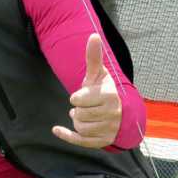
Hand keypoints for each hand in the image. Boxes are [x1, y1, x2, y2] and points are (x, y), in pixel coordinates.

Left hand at [53, 34, 120, 148]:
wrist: (121, 112)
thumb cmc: (104, 90)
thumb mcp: (99, 74)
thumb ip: (93, 57)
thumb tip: (93, 35)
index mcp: (109, 96)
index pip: (78, 99)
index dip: (77, 97)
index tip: (82, 96)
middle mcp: (111, 114)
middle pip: (78, 114)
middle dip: (78, 109)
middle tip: (86, 106)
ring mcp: (108, 129)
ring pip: (79, 127)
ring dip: (78, 120)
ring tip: (86, 115)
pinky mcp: (103, 141)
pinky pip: (79, 141)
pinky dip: (66, 135)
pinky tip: (57, 130)